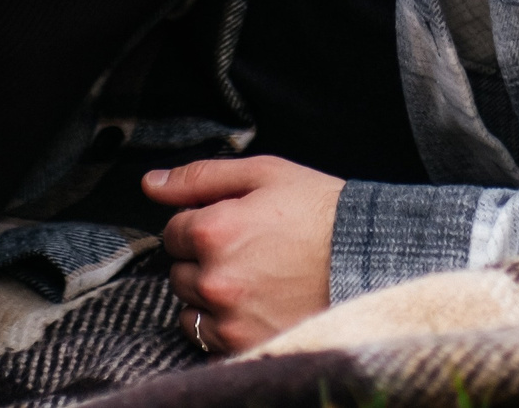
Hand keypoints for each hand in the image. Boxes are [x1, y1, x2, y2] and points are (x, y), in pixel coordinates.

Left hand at [144, 157, 343, 354]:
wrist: (367, 256)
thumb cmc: (318, 210)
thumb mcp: (264, 174)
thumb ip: (200, 178)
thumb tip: (150, 183)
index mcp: (214, 230)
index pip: (173, 231)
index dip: (201, 224)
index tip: (232, 225)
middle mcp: (215, 277)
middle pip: (179, 271)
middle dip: (203, 259)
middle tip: (247, 251)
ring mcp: (229, 316)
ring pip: (189, 306)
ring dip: (208, 294)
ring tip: (252, 279)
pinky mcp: (244, 344)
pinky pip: (206, 337)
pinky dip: (221, 323)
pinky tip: (254, 304)